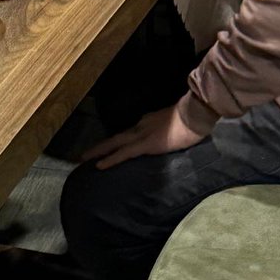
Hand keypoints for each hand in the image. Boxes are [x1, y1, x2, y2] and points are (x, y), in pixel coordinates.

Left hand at [83, 105, 206, 169]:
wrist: (195, 114)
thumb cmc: (192, 120)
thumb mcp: (177, 124)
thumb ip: (169, 130)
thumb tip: (167, 138)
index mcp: (149, 121)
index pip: (131, 132)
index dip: (119, 140)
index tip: (111, 146)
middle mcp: (141, 125)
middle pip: (117, 137)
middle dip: (101, 146)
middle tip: (84, 154)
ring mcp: (142, 134)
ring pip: (115, 143)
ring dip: (99, 151)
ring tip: (84, 158)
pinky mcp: (145, 144)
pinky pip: (123, 153)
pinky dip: (110, 159)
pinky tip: (99, 165)